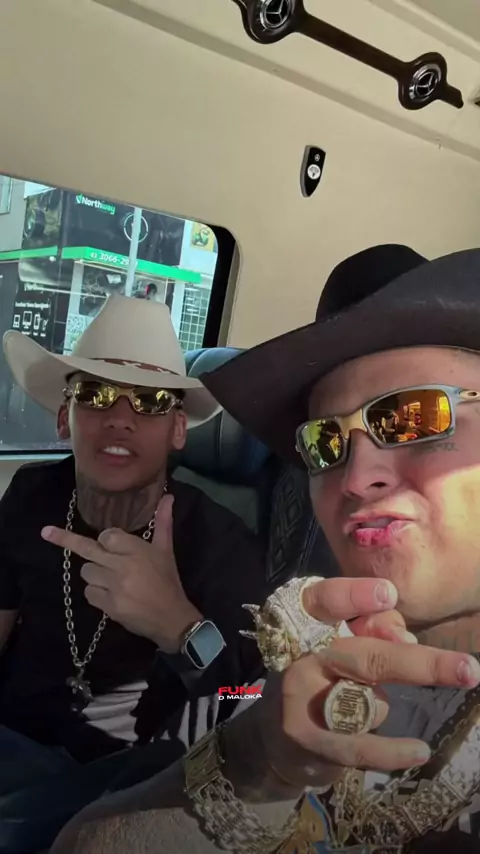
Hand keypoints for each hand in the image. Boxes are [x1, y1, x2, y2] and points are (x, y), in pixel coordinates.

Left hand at [41, 495, 201, 652]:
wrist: (171, 618)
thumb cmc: (167, 581)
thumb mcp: (166, 551)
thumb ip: (163, 522)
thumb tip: (168, 497)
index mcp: (138, 550)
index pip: (107, 535)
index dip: (107, 539)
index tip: (113, 544)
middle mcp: (123, 566)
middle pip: (88, 549)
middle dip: (65, 539)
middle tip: (45, 532)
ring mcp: (114, 587)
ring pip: (86, 572)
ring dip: (94, 573)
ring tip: (111, 579)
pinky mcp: (108, 606)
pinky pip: (88, 593)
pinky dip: (96, 593)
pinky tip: (111, 595)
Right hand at [256, 577, 479, 790]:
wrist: (273, 738)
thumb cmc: (319, 680)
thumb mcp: (339, 648)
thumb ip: (370, 632)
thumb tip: (406, 640)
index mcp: (304, 623)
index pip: (322, 600)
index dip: (353, 595)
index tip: (389, 595)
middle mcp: (298, 656)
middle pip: (364, 656)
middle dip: (418, 664)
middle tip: (467, 670)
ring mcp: (299, 698)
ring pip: (369, 701)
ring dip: (380, 707)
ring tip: (357, 711)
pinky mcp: (304, 737)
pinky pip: (360, 744)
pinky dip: (393, 750)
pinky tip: (419, 751)